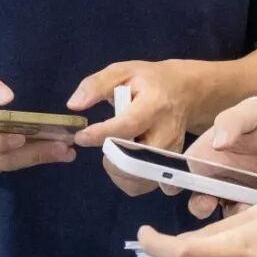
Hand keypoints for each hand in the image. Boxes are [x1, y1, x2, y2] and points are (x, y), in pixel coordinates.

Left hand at [68, 60, 199, 195]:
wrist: (183, 92)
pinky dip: (127, 180)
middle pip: (134, 160)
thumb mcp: (122, 71)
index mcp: (154, 104)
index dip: (101, 134)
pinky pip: (144, 185)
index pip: (128, 125)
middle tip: (100, 143)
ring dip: (116, 171)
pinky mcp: (171, 166)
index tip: (80, 136)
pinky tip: (124, 161)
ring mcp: (172, 153)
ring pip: (139, 179)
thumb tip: (73, 105)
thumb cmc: (148, 81)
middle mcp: (167, 132)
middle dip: (109, 158)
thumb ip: (96, 85)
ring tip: (113, 150)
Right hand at [177, 99, 256, 218]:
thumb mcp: (249, 114)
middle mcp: (215, 175)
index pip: (181, 169)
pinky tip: (253, 212)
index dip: (171, 181)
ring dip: (221, 217)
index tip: (171, 190)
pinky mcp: (250, 202)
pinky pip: (241, 217)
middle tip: (208, 204)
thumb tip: (218, 143)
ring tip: (236, 209)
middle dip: (198, 205)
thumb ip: (231, 123)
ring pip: (217, 212)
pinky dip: (242, 218)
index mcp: (206, 153)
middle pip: (196, 197)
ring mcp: (232, 191)